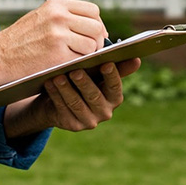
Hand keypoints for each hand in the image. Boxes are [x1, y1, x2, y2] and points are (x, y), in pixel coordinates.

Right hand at [0, 0, 110, 122]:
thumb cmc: (19, 42)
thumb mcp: (40, 19)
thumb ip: (64, 18)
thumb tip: (93, 27)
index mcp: (56, 5)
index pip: (92, 10)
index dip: (96, 24)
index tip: (93, 35)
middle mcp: (59, 16)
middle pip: (96, 27)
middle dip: (97, 41)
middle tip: (89, 52)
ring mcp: (59, 35)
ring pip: (92, 45)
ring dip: (88, 55)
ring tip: (75, 60)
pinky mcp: (58, 55)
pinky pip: (82, 60)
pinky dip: (79, 65)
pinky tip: (68, 67)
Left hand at [4, 58, 141, 136]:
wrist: (59, 103)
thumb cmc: (82, 82)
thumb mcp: (97, 75)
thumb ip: (114, 67)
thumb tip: (137, 59)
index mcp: (114, 98)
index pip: (115, 87)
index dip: (112, 75)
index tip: (106, 63)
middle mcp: (105, 112)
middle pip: (94, 96)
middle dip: (84, 83)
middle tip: (75, 70)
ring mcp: (89, 121)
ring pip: (76, 103)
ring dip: (66, 89)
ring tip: (57, 76)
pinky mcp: (73, 125)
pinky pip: (63, 109)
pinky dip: (55, 95)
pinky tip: (49, 84)